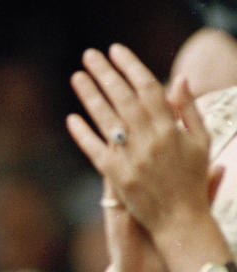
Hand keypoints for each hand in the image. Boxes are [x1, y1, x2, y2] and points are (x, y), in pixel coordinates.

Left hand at [67, 44, 214, 251]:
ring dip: (90, 96)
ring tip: (77, 76)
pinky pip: (95, 150)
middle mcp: (150, 140)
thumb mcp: (201, 141)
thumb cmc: (192, 179)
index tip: (116, 49)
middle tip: (89, 54)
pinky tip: (71, 118)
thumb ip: (189, 109)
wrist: (182, 222)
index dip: (131, 66)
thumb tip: (180, 77)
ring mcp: (132, 158)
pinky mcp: (116, 177)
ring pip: (107, 120)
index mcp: (171, 128)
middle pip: (123, 98)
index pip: (148, 87)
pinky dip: (82, 134)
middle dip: (105, 73)